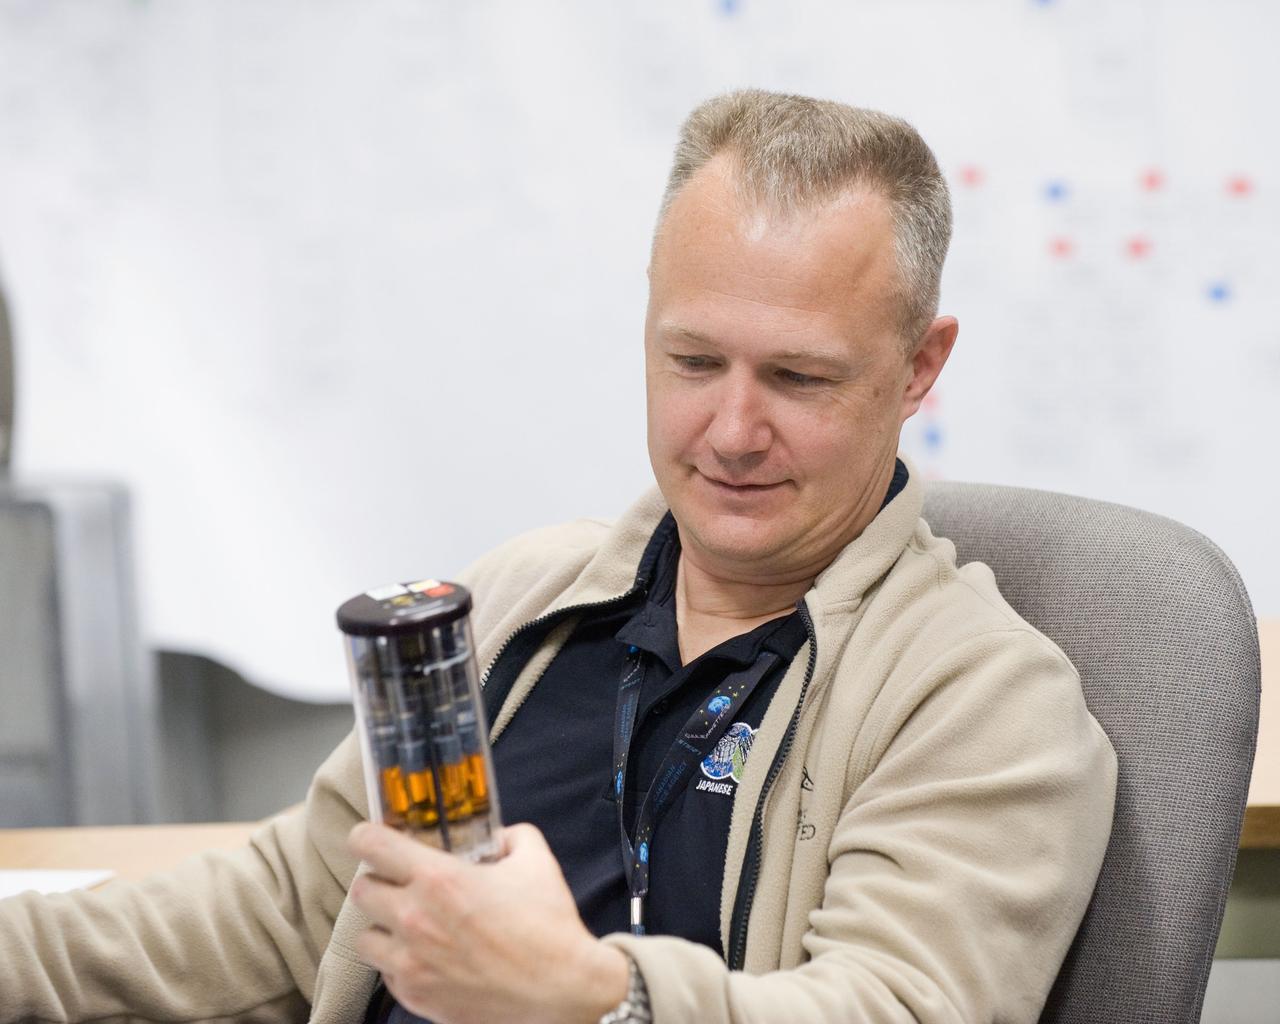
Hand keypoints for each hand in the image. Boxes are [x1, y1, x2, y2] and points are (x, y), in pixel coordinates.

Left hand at [347, 822, 628, 1023]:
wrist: (561, 991)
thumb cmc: (548, 926)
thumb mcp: (536, 861)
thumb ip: (512, 836)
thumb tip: (497, 836)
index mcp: (438, 879)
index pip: (371, 844)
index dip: (367, 836)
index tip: (373, 838)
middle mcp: (414, 919)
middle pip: (361, 890)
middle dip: (380, 881)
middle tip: (403, 883)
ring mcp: (411, 963)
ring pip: (365, 937)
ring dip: (384, 926)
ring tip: (410, 925)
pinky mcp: (415, 997)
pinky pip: (386, 973)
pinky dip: (399, 962)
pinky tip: (427, 956)